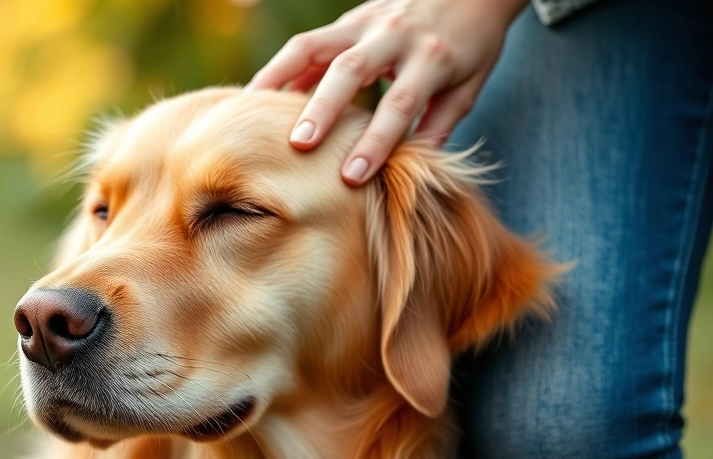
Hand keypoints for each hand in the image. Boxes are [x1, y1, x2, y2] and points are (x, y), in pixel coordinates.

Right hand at [247, 0, 527, 184]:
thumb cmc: (470, 46)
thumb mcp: (468, 86)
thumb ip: (438, 125)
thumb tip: (409, 172)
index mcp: (432, 56)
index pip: (400, 102)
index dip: (376, 140)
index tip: (352, 176)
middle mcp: (395, 35)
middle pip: (352, 69)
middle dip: (324, 108)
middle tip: (299, 144)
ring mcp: (366, 23)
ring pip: (315, 46)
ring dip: (280, 78)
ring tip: (250, 112)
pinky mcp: (347, 21)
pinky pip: (306, 45)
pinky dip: (279, 70)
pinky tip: (255, 97)